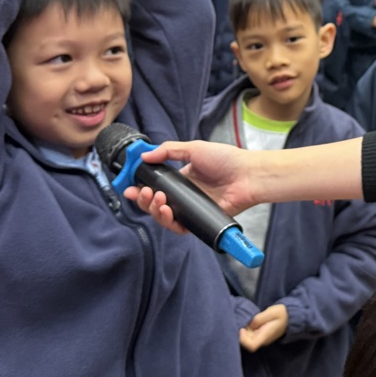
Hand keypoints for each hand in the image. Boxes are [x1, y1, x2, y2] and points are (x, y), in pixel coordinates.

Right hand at [124, 141, 260, 222]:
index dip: (139, 189)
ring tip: (160, 200)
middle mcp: (183, 195)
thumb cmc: (226, 159)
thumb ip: (168, 151)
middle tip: (146, 193)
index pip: (153, 186)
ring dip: (154, 210)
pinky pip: (179, 227)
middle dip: (144, 200)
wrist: (247, 175)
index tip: (128, 187)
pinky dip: (170, 222)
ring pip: (163, 217)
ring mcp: (190, 209)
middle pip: (154, 204)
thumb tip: (143, 156)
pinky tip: (168, 213)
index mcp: (180, 179)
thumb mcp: (194, 149)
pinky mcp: (199, 220)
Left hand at [240, 304, 287, 350]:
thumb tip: (249, 324)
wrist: (290, 317)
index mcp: (265, 336)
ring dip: (245, 331)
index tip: (242, 328)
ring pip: (248, 340)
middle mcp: (263, 340)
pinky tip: (249, 322)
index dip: (243, 339)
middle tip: (243, 321)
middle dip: (242, 334)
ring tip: (247, 320)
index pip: (252, 346)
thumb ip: (259, 318)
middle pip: (247, 343)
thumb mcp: (271, 312)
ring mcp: (262, 339)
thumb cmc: (281, 314)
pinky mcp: (261, 336)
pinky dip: (247, 330)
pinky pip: (251, 336)